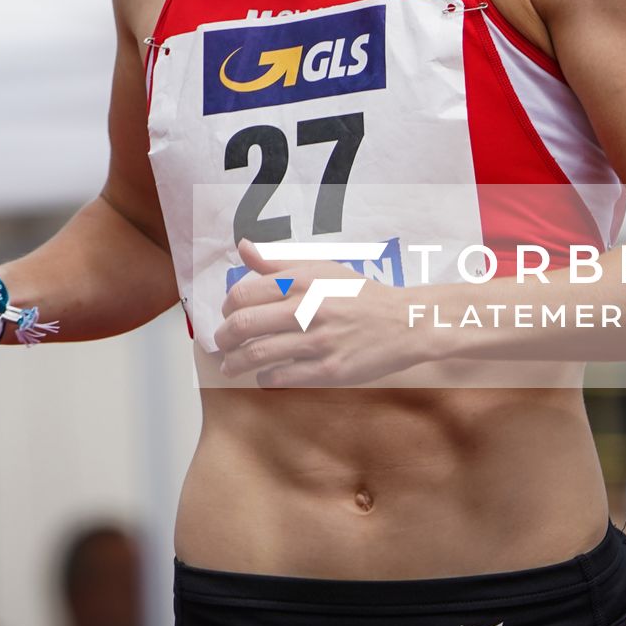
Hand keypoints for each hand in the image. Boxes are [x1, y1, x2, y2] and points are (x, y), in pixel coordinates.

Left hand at [211, 239, 416, 387]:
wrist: (404, 322)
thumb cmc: (359, 294)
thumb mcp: (321, 268)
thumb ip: (278, 261)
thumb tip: (242, 247)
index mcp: (302, 280)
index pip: (243, 293)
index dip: (226, 307)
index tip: (227, 315)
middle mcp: (308, 308)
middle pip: (244, 325)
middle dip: (223, 338)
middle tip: (221, 344)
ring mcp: (318, 341)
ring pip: (258, 354)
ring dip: (235, 363)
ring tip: (230, 365)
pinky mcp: (329, 370)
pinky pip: (282, 377)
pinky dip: (264, 378)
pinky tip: (263, 376)